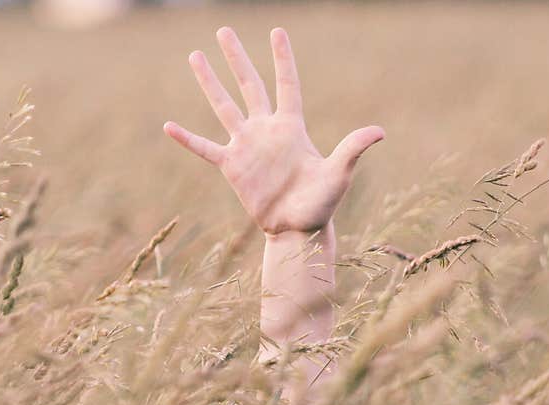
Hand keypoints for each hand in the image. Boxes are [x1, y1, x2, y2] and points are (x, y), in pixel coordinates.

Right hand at [164, 27, 383, 234]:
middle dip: (237, 58)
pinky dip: (188, 139)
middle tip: (224, 30)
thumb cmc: (321, 203)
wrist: (297, 230)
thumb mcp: (338, 174)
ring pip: (224, 107)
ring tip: (196, 56)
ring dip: (210, 83)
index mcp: (291, 127)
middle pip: (249, 86)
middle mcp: (266, 130)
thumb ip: (352, 149)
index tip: (276, 31)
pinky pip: (205, 149)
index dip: (282, 59)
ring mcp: (246, 147)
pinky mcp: (232, 168)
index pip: (286, 85)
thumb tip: (379, 132)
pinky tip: (169, 126)